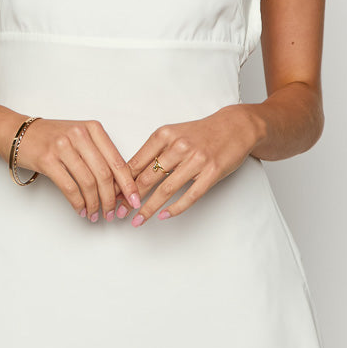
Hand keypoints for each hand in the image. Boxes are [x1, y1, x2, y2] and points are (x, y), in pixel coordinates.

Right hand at [12, 119, 140, 220]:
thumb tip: (119, 186)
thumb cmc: (52, 137)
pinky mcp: (47, 159)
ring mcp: (63, 146)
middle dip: (111, 199)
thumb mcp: (80, 138)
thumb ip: (99, 156)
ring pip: (88, 183)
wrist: (18, 132)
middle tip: (113, 213)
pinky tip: (81, 209)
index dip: (128, 184)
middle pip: (104, 174)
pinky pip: (69, 187)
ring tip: (96, 214)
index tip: (135, 200)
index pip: (117, 161)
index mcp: (93, 129)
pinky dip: (78, 203)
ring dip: (95, 204)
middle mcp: (80, 135)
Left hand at [125, 105, 260, 225]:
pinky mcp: (212, 172)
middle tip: (120, 213)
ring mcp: (197, 160)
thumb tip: (129, 175)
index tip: (111, 196)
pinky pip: (190, 195)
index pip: (136, 162)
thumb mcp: (174, 134)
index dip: (121, 182)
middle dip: (131, 199)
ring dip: (149, 208)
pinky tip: (164, 216)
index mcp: (164, 135)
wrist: (235, 127)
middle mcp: (179, 146)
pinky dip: (175, 208)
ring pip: (166, 189)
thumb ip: (154, 151)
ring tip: (138, 220)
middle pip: (147, 178)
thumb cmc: (201, 133)